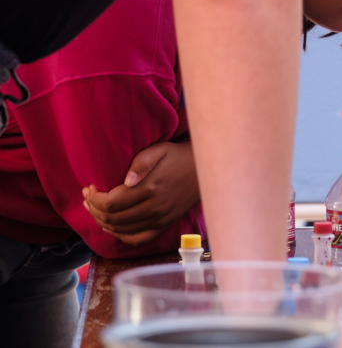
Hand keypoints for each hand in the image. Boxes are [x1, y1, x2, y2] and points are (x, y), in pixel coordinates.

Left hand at [83, 141, 199, 245]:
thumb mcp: (160, 151)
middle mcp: (153, 208)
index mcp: (149, 189)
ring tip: (95, 208)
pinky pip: (137, 239)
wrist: (204, 169)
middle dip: (93, 209)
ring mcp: (159, 219)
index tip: (89, 188)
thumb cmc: (179, 157)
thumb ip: (142, 163)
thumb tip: (126, 181)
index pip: (110, 204)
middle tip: (88, 197)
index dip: (94, 198)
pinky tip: (112, 226)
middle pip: (112, 218)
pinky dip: (120, 236)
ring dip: (102, 221)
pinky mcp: (164, 224)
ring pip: (121, 229)